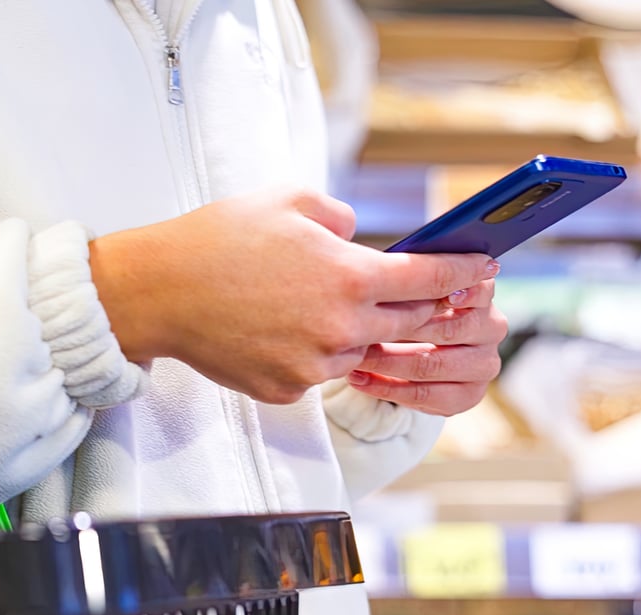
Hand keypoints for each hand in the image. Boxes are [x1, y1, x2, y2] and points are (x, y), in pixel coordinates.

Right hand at [88, 188, 498, 403]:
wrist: (158, 292)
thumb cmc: (217, 240)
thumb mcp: (287, 200)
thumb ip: (339, 215)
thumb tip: (355, 235)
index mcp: (349, 277)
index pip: (431, 281)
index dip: (464, 274)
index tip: (483, 270)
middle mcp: (341, 328)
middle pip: (409, 324)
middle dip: (422, 307)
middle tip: (421, 292)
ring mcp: (314, 366)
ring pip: (362, 349)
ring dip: (359, 329)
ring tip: (318, 303)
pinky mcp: (286, 389)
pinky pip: (319, 372)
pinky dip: (314, 352)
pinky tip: (280, 326)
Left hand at [344, 279, 507, 415]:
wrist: (405, 350)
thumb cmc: (402, 306)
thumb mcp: (403, 287)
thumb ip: (407, 275)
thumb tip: (385, 259)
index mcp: (481, 293)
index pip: (478, 289)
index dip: (457, 292)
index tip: (431, 294)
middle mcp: (491, 328)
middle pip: (451, 330)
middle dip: (402, 329)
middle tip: (364, 328)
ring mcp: (484, 364)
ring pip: (434, 365)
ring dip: (389, 363)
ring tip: (355, 357)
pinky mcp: (469, 395)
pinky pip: (427, 396)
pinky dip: (388, 389)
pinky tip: (360, 379)